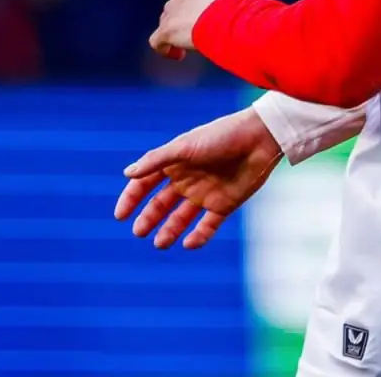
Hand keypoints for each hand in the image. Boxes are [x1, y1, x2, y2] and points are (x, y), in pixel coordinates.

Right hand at [114, 106, 282, 248]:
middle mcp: (188, 179)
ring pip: (181, 217)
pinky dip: (198, 237)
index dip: (132, 197)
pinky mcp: (225, 204)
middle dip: (149, 217)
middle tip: (139, 231)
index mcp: (176, 163)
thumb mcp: (186, 146)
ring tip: (159, 243)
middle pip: (161, 203)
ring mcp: (206, 193)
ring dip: (169, 230)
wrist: (260, 138)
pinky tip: (187, 244)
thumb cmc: (221, 137)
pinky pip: (207, 226)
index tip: (120, 215)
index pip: (146, 183)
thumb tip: (127, 173)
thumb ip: (157, 160)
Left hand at [150, 0, 242, 59]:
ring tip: (193, 43)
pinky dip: (165, 47)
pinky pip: (157, 40)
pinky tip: (178, 55)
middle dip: (184, 11)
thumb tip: (233, 7)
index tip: (208, 7)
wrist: (232, 19)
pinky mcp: (166, 28)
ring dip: (177, 29)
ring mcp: (172, 7)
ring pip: (167, 19)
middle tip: (200, 24)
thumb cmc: (243, 5)